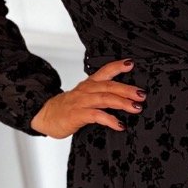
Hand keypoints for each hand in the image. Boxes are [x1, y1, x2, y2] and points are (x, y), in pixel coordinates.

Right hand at [30, 58, 145, 137]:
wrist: (45, 116)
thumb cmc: (67, 108)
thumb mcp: (84, 96)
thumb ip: (101, 95)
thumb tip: (124, 98)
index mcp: (89, 84)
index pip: (104, 71)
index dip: (117, 66)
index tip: (131, 63)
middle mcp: (86, 90)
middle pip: (109, 86)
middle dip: (127, 89)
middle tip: (142, 94)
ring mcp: (81, 102)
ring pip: (104, 99)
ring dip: (122, 102)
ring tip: (136, 108)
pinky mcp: (77, 115)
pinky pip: (96, 115)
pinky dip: (109, 119)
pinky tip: (119, 124)